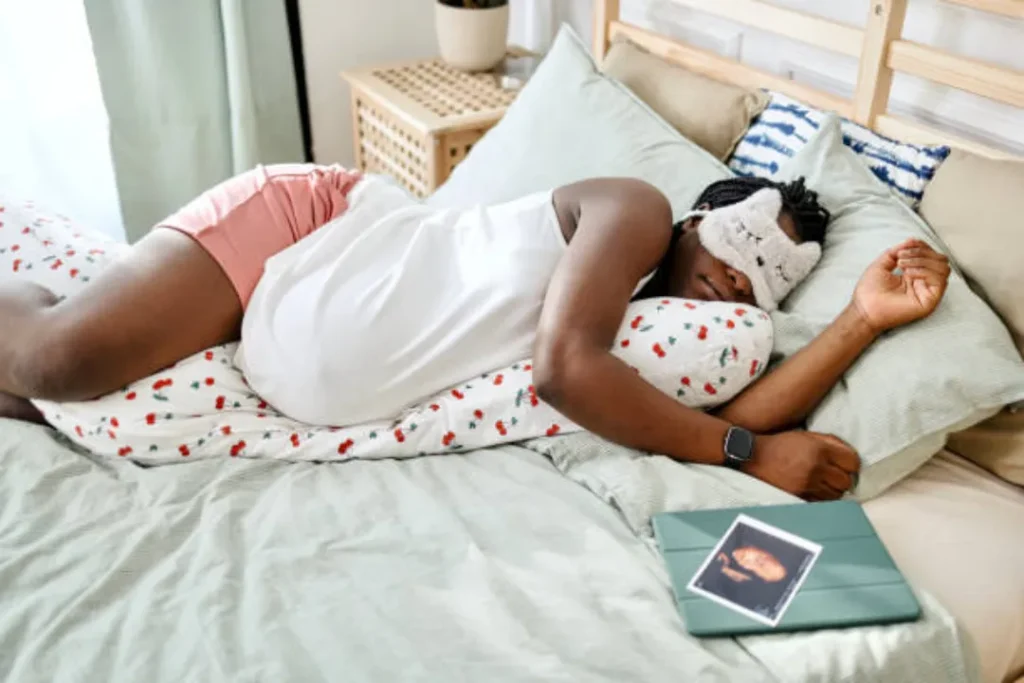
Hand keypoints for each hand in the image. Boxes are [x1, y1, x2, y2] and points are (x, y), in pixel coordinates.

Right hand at [744, 431, 860, 500]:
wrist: (753, 456)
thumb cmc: (780, 444)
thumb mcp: (806, 436)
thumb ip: (830, 442)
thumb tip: (849, 456)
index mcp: (819, 449)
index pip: (852, 462)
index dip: (851, 464)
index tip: (846, 465)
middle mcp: (815, 466)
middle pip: (846, 481)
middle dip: (842, 478)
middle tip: (835, 475)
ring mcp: (807, 483)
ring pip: (836, 494)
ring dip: (833, 490)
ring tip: (824, 483)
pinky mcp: (799, 495)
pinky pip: (821, 502)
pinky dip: (821, 498)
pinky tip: (815, 490)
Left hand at [852, 238, 950, 333]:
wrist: (864, 308)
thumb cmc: (870, 289)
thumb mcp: (883, 262)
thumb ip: (898, 250)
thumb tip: (912, 240)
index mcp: (915, 273)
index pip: (931, 254)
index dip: (921, 245)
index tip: (906, 245)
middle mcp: (924, 282)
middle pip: (940, 259)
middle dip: (921, 252)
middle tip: (901, 257)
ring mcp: (928, 292)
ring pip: (943, 268)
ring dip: (922, 260)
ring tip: (902, 265)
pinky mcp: (930, 301)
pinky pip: (939, 280)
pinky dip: (924, 271)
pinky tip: (908, 273)